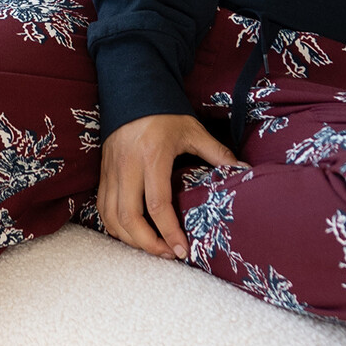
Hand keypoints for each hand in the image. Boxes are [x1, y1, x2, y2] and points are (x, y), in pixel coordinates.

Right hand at [97, 112, 245, 259]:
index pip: (157, 204)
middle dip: (148, 244)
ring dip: (130, 239)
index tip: (182, 250)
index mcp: (152, 156)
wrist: (132, 91)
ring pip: (111, 217)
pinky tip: (132, 234)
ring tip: (153, 248)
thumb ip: (217, 153)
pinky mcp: (103, 173)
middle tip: (168, 254)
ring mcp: (111, 171)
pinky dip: (115, 227)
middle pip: (128, 217)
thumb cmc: (165, 112)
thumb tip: (243, 169)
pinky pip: (102, 208)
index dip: (169, 231)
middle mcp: (127, 166)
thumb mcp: (193, 130)